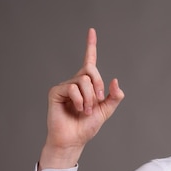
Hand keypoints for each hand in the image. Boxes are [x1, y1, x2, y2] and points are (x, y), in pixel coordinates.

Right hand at [39, 28, 124, 170]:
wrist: (73, 140)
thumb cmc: (86, 127)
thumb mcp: (106, 111)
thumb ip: (114, 97)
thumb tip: (115, 81)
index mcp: (87, 85)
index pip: (89, 61)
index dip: (90, 46)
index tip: (92, 31)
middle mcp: (75, 82)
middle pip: (91, 70)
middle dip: (98, 85)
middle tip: (98, 101)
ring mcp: (65, 86)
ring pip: (83, 81)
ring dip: (89, 98)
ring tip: (86, 111)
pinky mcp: (56, 92)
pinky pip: (72, 88)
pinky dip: (80, 100)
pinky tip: (78, 109)